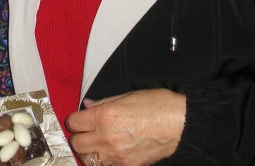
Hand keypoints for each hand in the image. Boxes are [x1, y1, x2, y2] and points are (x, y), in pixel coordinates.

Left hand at [66, 89, 185, 165]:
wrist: (181, 124)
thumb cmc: (157, 105)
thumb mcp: (126, 96)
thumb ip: (103, 103)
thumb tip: (87, 105)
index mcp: (104, 116)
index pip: (73, 123)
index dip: (74, 120)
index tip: (79, 120)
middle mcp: (106, 137)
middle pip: (76, 144)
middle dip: (78, 137)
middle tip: (86, 132)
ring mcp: (117, 155)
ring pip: (88, 160)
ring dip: (89, 152)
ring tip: (97, 144)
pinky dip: (104, 161)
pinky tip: (111, 152)